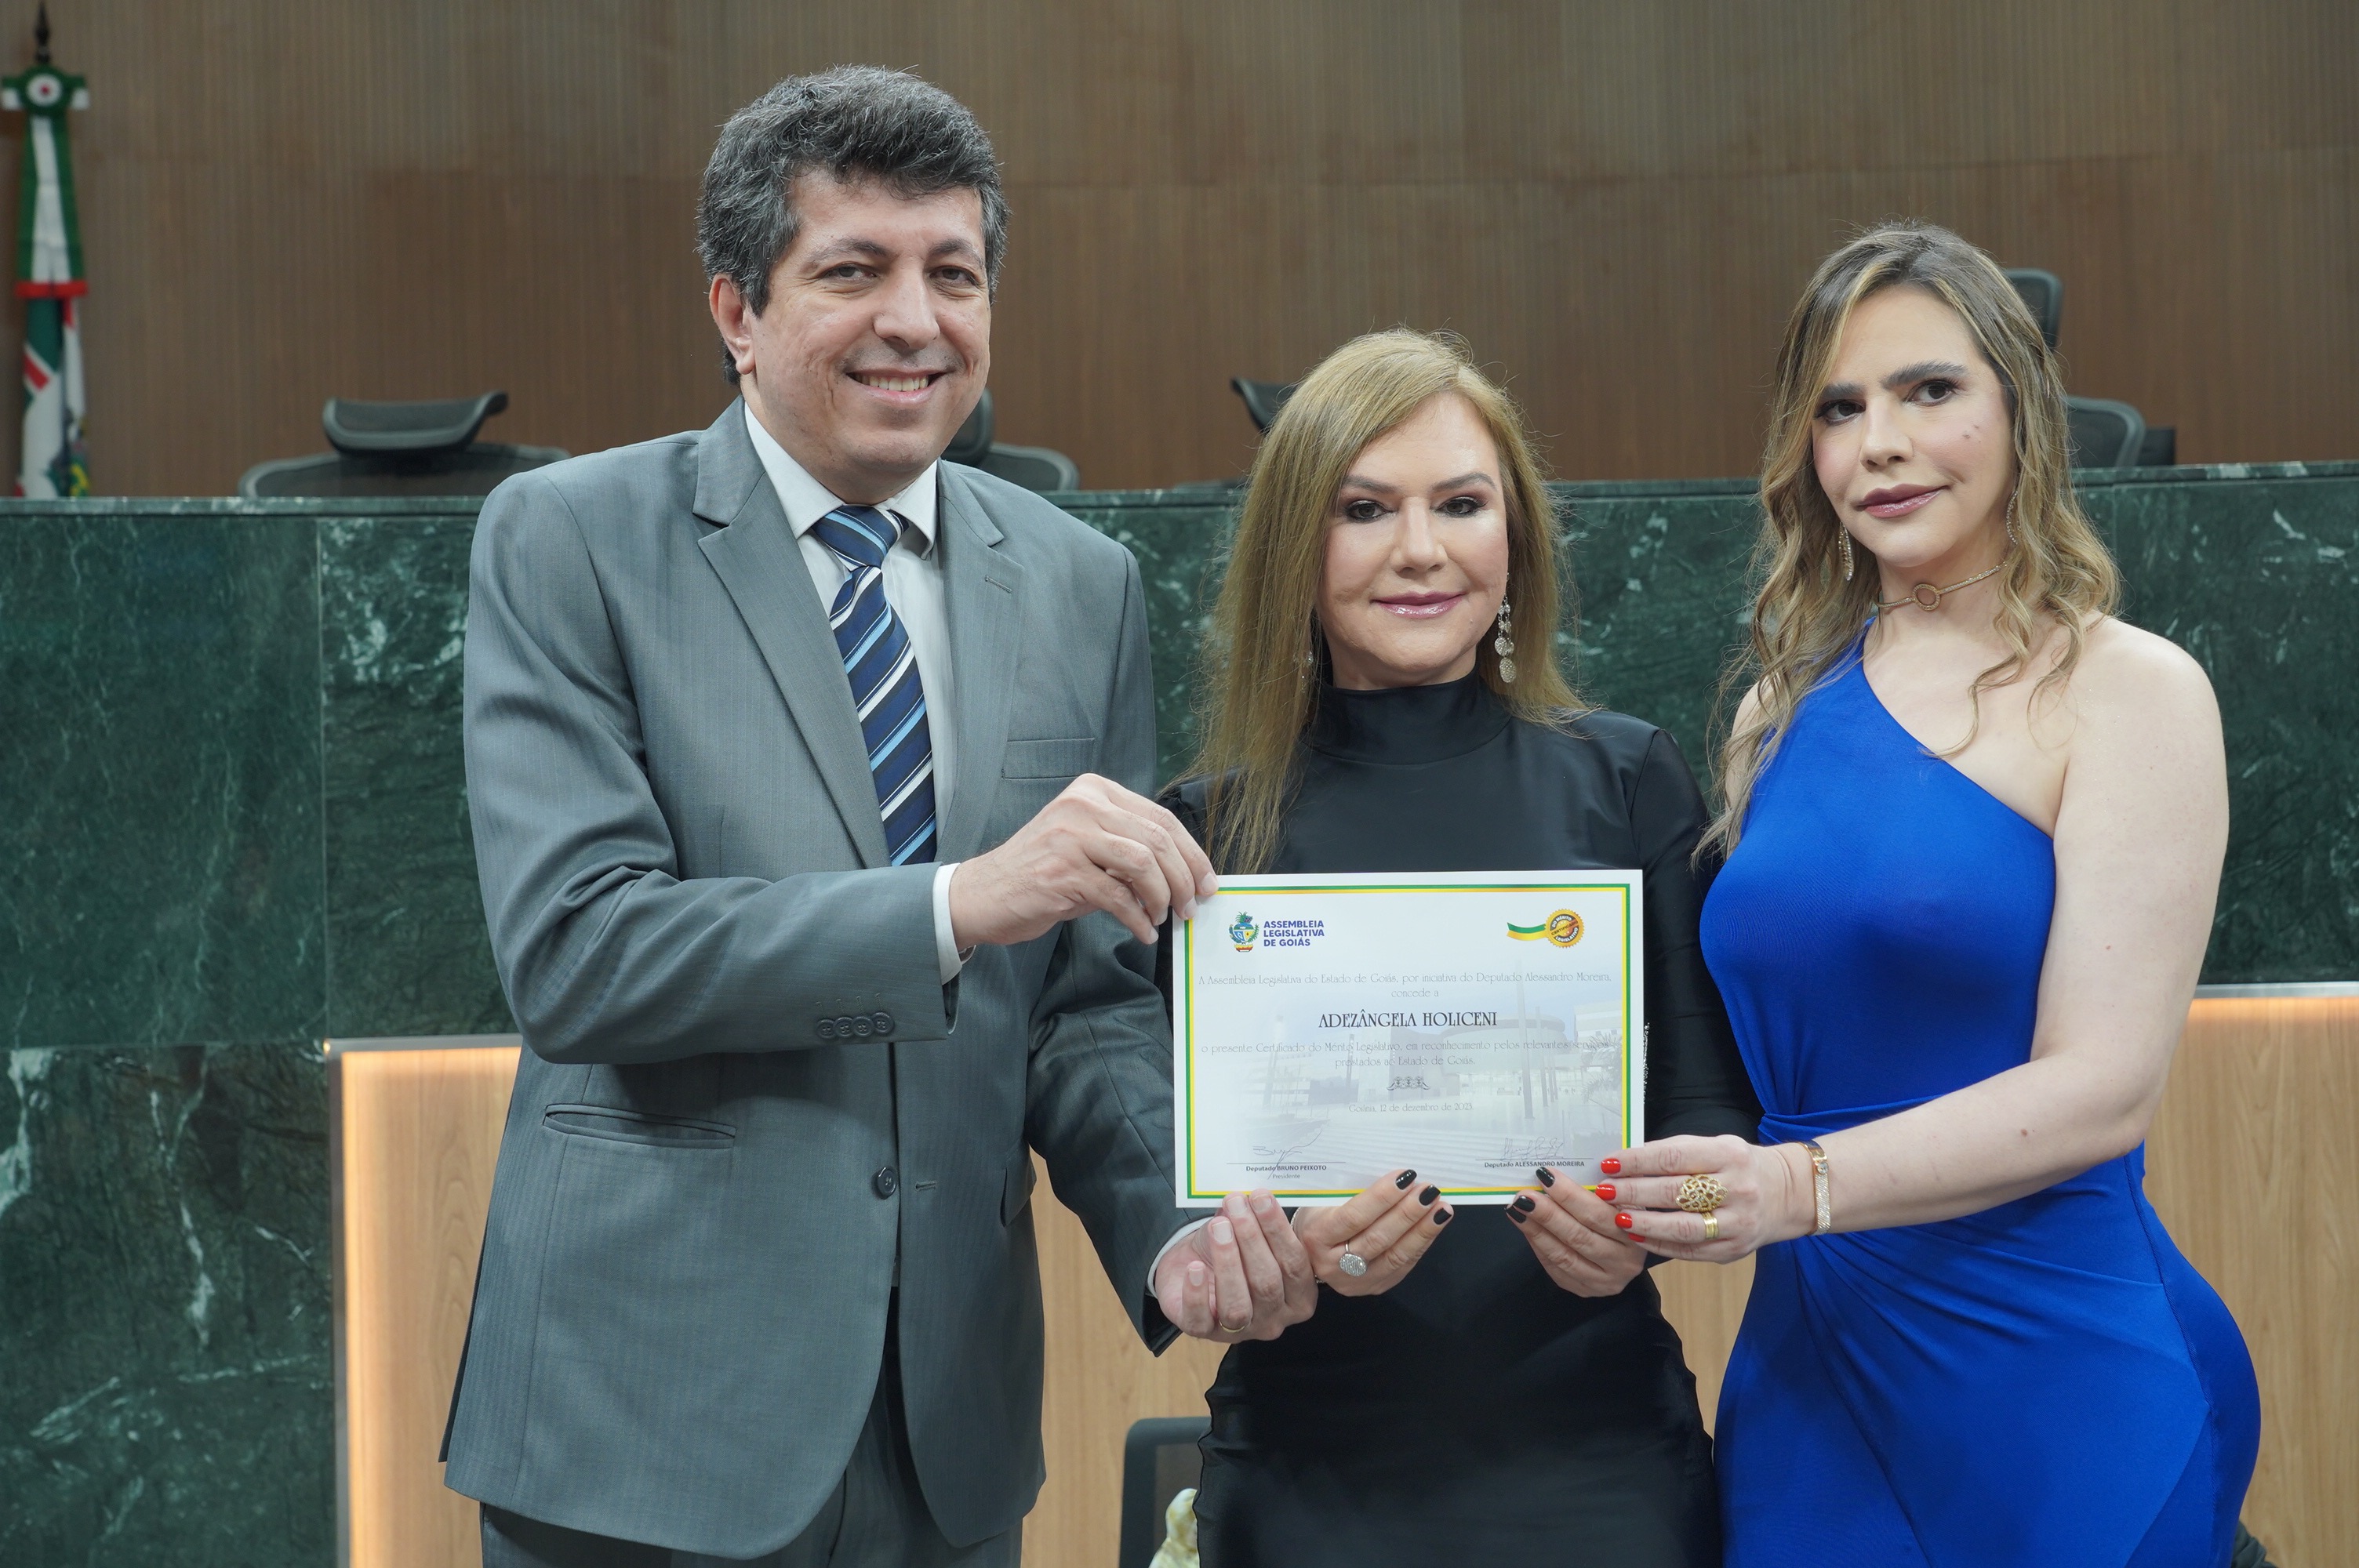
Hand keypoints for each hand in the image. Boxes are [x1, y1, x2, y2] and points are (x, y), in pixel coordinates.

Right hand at [949, 774, 1217, 947]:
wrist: (983, 894)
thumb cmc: (1040, 873)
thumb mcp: (1087, 847)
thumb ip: (1129, 850)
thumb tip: (1183, 876)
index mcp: (1094, 791)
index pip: (1160, 817)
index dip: (1191, 852)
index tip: (1206, 881)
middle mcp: (1082, 805)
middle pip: (1157, 838)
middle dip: (1184, 878)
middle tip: (1192, 906)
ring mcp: (1070, 836)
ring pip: (1142, 863)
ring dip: (1163, 897)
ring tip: (1164, 917)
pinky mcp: (1061, 871)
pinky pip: (1117, 896)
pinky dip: (1137, 918)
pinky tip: (1141, 931)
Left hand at [1154, 1189, 1318, 1341]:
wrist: (1191, 1265)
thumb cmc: (1232, 1250)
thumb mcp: (1249, 1232)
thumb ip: (1258, 1219)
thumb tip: (1254, 1196)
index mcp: (1298, 1297)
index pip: (1294, 1266)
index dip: (1278, 1231)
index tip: (1262, 1198)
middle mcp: (1274, 1320)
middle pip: (1268, 1283)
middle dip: (1251, 1239)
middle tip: (1237, 1205)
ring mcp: (1240, 1331)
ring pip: (1238, 1305)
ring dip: (1228, 1262)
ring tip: (1218, 1227)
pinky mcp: (1203, 1331)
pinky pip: (1201, 1319)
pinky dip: (1197, 1293)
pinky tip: (1194, 1268)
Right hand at [1291, 1169, 1454, 1296]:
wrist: (1307, 1253)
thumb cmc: (1319, 1217)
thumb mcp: (1322, 1202)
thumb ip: (1352, 1193)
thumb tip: (1396, 1177)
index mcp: (1316, 1237)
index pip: (1353, 1217)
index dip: (1382, 1198)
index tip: (1406, 1177)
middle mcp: (1333, 1265)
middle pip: (1377, 1238)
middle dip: (1408, 1213)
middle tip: (1429, 1191)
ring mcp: (1355, 1281)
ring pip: (1395, 1256)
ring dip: (1423, 1230)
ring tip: (1442, 1208)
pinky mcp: (1374, 1287)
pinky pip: (1403, 1265)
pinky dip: (1422, 1242)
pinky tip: (1435, 1224)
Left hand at [1509, 1167, 1645, 1295]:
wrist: (1627, 1250)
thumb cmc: (1619, 1214)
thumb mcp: (1619, 1199)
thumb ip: (1597, 1189)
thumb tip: (1554, 1175)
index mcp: (1636, 1234)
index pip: (1598, 1214)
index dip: (1569, 1195)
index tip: (1546, 1176)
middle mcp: (1624, 1262)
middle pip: (1579, 1237)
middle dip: (1547, 1214)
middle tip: (1524, 1195)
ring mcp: (1605, 1281)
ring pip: (1564, 1256)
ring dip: (1536, 1231)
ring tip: (1518, 1210)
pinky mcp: (1586, 1290)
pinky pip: (1557, 1269)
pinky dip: (1539, 1247)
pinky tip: (1527, 1229)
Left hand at [1601, 1135, 1811, 1262]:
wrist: (1787, 1194)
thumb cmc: (1739, 1166)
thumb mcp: (1715, 1146)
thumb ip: (1676, 1152)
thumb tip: (1627, 1161)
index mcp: (1729, 1155)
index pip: (1673, 1158)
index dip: (1636, 1162)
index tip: (1608, 1164)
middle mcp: (1736, 1189)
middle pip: (1675, 1193)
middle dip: (1633, 1192)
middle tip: (1603, 1191)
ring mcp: (1736, 1223)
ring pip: (1682, 1228)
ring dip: (1644, 1224)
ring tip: (1617, 1217)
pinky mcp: (1732, 1250)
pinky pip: (1689, 1251)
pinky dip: (1659, 1245)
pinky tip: (1636, 1237)